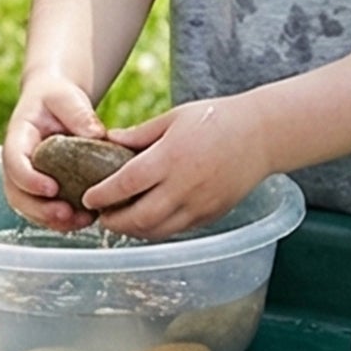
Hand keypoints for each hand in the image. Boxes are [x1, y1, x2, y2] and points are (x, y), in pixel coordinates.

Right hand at [0, 70, 110, 230]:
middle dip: (39, 209)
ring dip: (51, 220)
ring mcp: (26, 179)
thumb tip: (97, 135)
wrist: (52, 101)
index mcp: (18, 138)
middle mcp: (17, 163)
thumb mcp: (66, 97)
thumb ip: (79, 114)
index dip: (28, 179)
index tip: (52, 188)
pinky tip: (85, 219)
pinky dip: (62, 220)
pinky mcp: (41, 189)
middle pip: (16, 193)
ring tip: (81, 221)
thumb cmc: (56, 98)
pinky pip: (44, 211)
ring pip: (29, 208)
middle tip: (65, 214)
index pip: (13, 162)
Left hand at [81, 96, 269, 240]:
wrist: (262, 134)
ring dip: (134, 231)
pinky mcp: (212, 215)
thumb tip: (107, 140)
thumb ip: (139, 135)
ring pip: (158, 231)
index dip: (102, 195)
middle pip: (139, 218)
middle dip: (115, 222)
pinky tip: (147, 220)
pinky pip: (177, 230)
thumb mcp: (174, 118)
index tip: (87, 198)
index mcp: (170, 158)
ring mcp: (200, 205)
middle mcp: (184, 186)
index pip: (125, 185)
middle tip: (101, 216)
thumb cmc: (216, 119)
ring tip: (121, 221)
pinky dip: (157, 230)